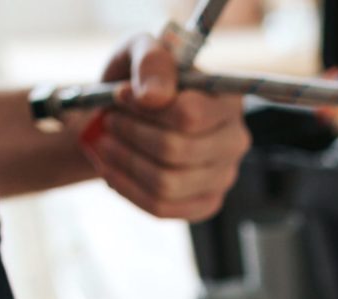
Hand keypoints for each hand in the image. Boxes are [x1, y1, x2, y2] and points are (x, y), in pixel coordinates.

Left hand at [83, 35, 250, 221]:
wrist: (134, 116)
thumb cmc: (142, 82)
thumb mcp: (141, 52)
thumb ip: (150, 61)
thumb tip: (152, 97)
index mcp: (228, 100)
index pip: (190, 115)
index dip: (146, 109)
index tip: (118, 96)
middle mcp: (234, 141)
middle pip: (176, 152)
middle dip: (131, 136)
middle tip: (106, 123)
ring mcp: (222, 178)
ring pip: (167, 184)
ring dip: (125, 164)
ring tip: (103, 146)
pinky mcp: (204, 205)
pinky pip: (162, 208)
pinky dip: (128, 190)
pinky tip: (110, 172)